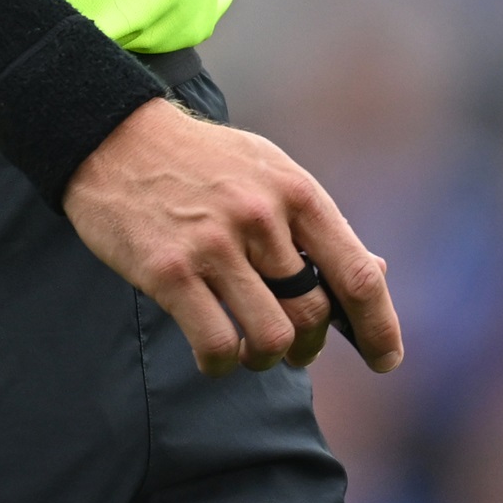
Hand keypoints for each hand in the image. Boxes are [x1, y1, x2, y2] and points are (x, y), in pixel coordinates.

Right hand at [61, 98, 404, 375]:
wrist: (117, 139)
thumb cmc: (202, 163)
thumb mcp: (269, 173)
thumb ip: (316, 225)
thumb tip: (377, 271)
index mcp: (296, 192)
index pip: (357, 274)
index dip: (379, 327)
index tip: (386, 360)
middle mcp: (262, 217)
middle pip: (313, 315)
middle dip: (310, 347)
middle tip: (295, 351)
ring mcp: (214, 245)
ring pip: (271, 338)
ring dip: (265, 360)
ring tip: (251, 352)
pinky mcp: (170, 271)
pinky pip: (216, 344)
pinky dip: (222, 363)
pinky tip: (215, 354)